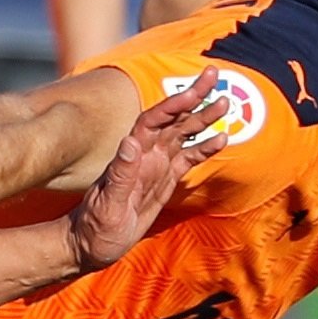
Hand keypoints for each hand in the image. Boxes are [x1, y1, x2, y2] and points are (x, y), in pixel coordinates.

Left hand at [67, 76, 221, 271]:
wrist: (92, 243)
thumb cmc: (95, 225)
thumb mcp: (107, 203)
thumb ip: (120, 174)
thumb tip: (130, 142)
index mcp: (131, 154)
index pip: (154, 120)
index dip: (173, 105)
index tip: (194, 92)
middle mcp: (145, 154)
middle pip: (173, 118)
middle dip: (193, 97)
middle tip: (214, 75)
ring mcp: (156, 165)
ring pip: (183, 134)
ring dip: (203, 118)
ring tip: (225, 102)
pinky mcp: (164, 180)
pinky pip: (188, 159)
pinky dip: (204, 148)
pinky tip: (221, 139)